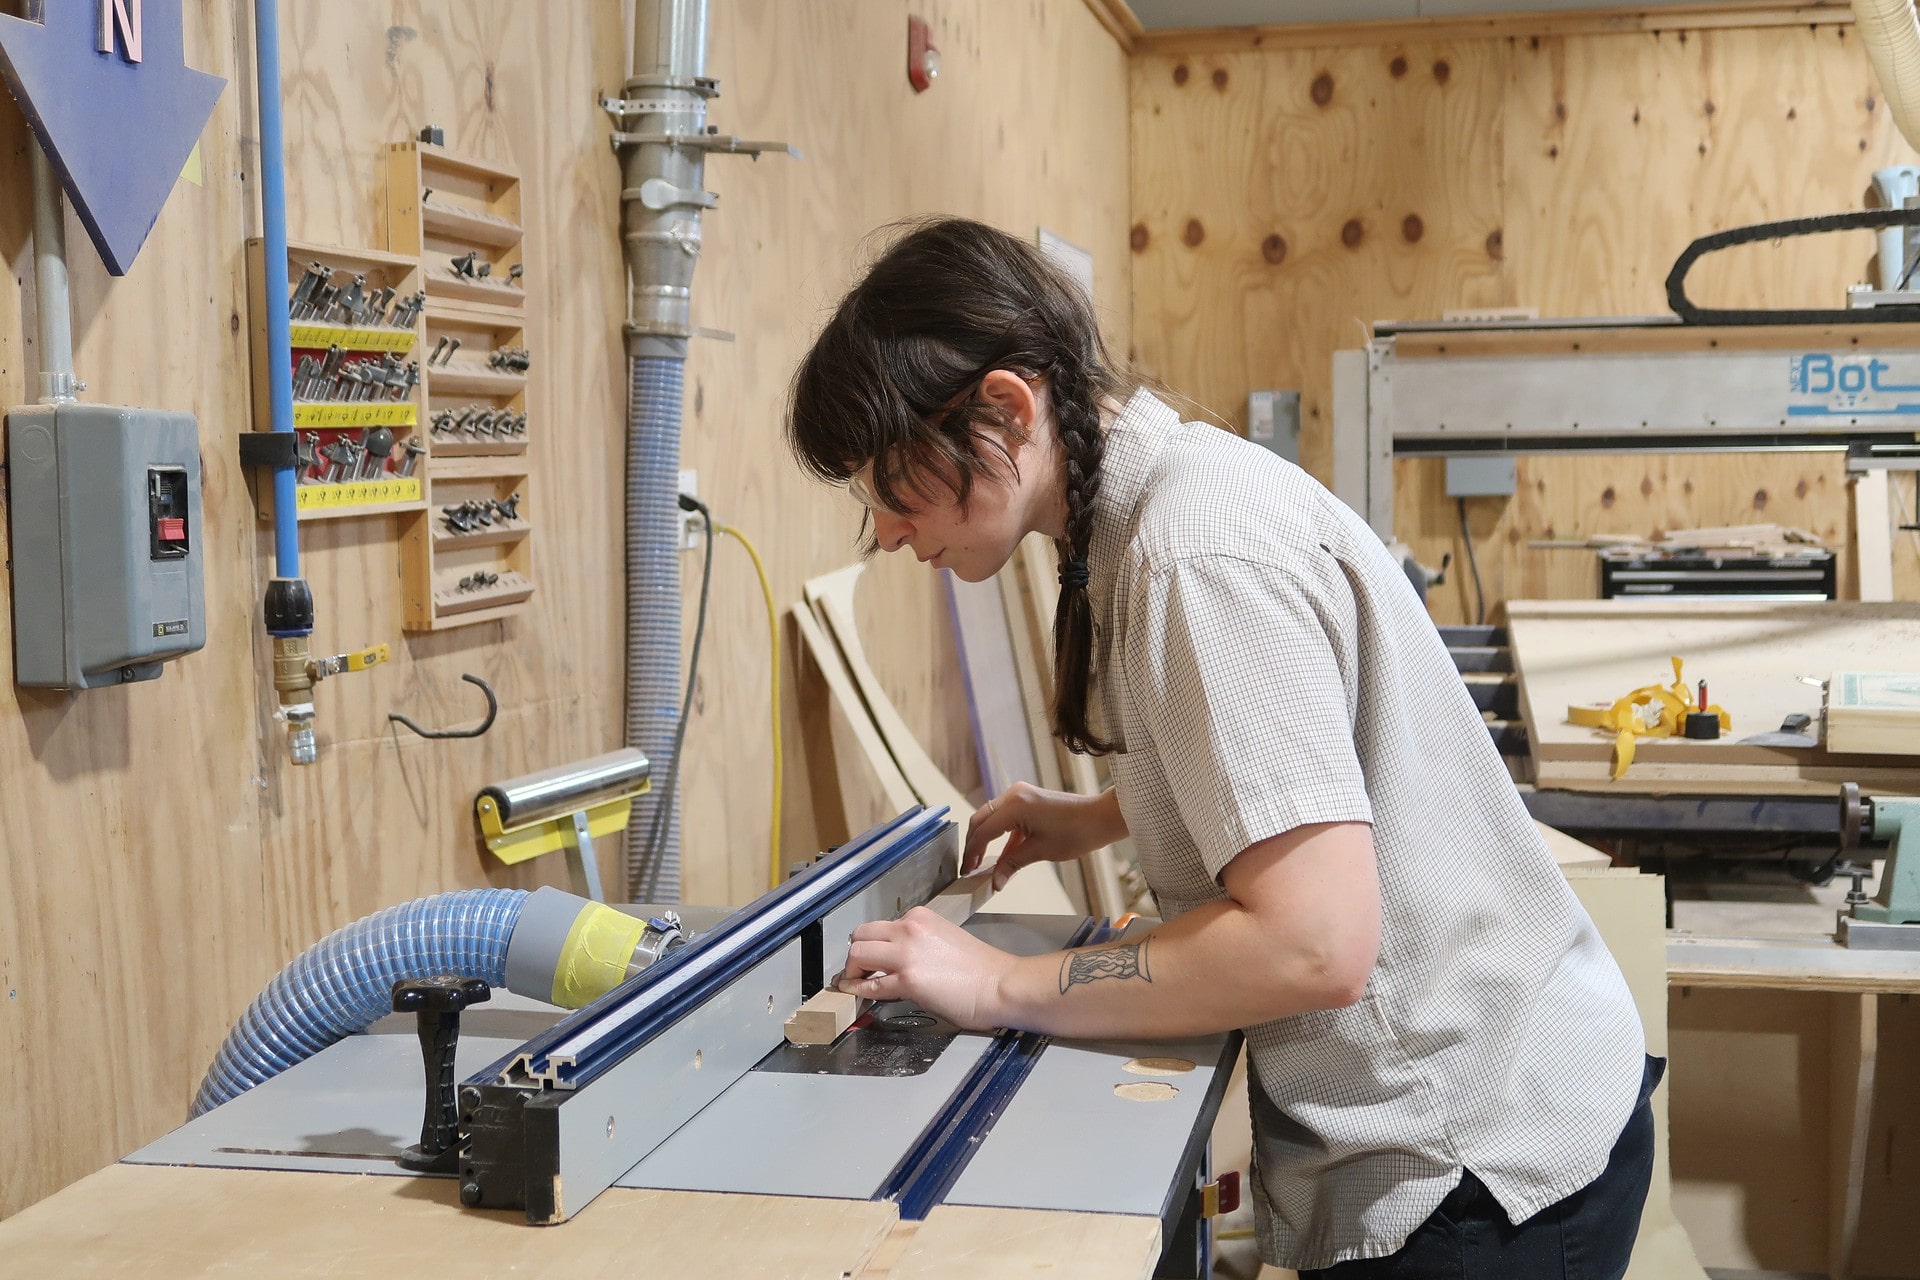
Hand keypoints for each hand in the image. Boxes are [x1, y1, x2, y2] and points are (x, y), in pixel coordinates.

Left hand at [836, 906, 1014, 1030]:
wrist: (1001, 985)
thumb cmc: (982, 969)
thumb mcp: (944, 939)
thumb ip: (918, 943)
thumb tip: (896, 960)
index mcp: (920, 917)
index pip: (880, 926)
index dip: (874, 945)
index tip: (873, 958)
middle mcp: (910, 928)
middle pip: (861, 935)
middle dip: (856, 954)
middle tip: (859, 970)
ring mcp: (907, 953)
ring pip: (858, 954)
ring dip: (853, 970)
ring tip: (857, 982)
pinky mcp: (908, 979)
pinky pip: (870, 984)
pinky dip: (859, 990)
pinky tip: (859, 994)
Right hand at [964, 783, 1126, 889]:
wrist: (1101, 818)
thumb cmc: (1077, 831)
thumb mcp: (1040, 851)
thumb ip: (1012, 864)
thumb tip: (995, 882)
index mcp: (1015, 805)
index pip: (982, 831)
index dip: (972, 853)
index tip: (966, 871)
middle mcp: (1014, 795)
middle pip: (981, 819)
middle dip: (973, 844)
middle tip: (969, 867)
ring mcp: (1020, 794)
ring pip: (990, 817)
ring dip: (985, 838)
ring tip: (981, 862)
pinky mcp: (1027, 799)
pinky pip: (1005, 816)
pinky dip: (1000, 834)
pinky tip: (1001, 855)